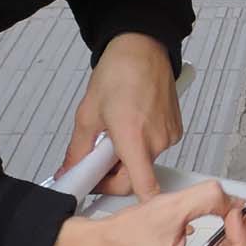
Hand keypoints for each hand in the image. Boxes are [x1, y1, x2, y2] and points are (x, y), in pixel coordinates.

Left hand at [61, 33, 180, 198]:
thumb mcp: (88, 114)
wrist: (142, 49)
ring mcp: (169, 136)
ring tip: (113, 135)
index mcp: (134, 138)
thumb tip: (69, 171)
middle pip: (136, 178)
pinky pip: (154, 149)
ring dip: (126, 159)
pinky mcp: (175, 130)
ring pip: (144, 163)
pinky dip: (139, 146)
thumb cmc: (119, 73)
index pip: (143, 188)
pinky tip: (130, 127)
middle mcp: (157, 141)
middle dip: (113, 176)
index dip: (122, 196)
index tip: (99, 191)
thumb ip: (78, 151)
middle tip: (96, 162)